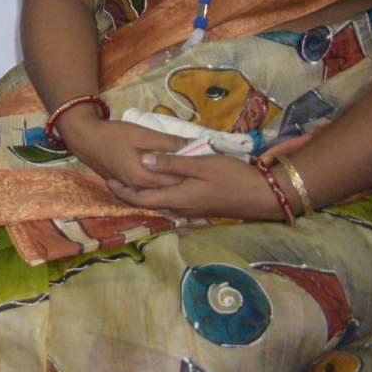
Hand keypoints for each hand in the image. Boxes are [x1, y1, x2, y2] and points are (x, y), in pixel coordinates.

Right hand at [60, 114, 187, 191]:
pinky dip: (157, 188)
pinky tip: (165, 181)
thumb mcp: (142, 134)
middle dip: (183, 183)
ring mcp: (129, 189)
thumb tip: (193, 144)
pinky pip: (146, 191)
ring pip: (156, 194)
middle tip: (198, 172)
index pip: (175, 182)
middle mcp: (137, 188)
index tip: (203, 167)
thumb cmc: (113, 134)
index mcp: (143, 177)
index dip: (190, 175)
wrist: (84, 138)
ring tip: (185, 177)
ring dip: (170, 187)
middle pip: (167, 191)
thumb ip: (168, 142)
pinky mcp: (124, 186)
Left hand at [106, 149, 288, 220]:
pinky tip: (160, 186)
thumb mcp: (201, 164)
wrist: (263, 195)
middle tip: (113, 180)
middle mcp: (182, 208)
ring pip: (161, 204)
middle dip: (129, 194)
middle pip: (149, 204)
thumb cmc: (233, 176)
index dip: (123, 192)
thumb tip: (144, 161)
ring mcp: (193, 210)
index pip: (142, 199)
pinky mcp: (202, 208)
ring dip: (145, 195)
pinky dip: (161, 195)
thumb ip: (172, 163)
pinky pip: (173, 204)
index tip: (107, 180)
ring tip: (130, 182)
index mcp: (178, 198)